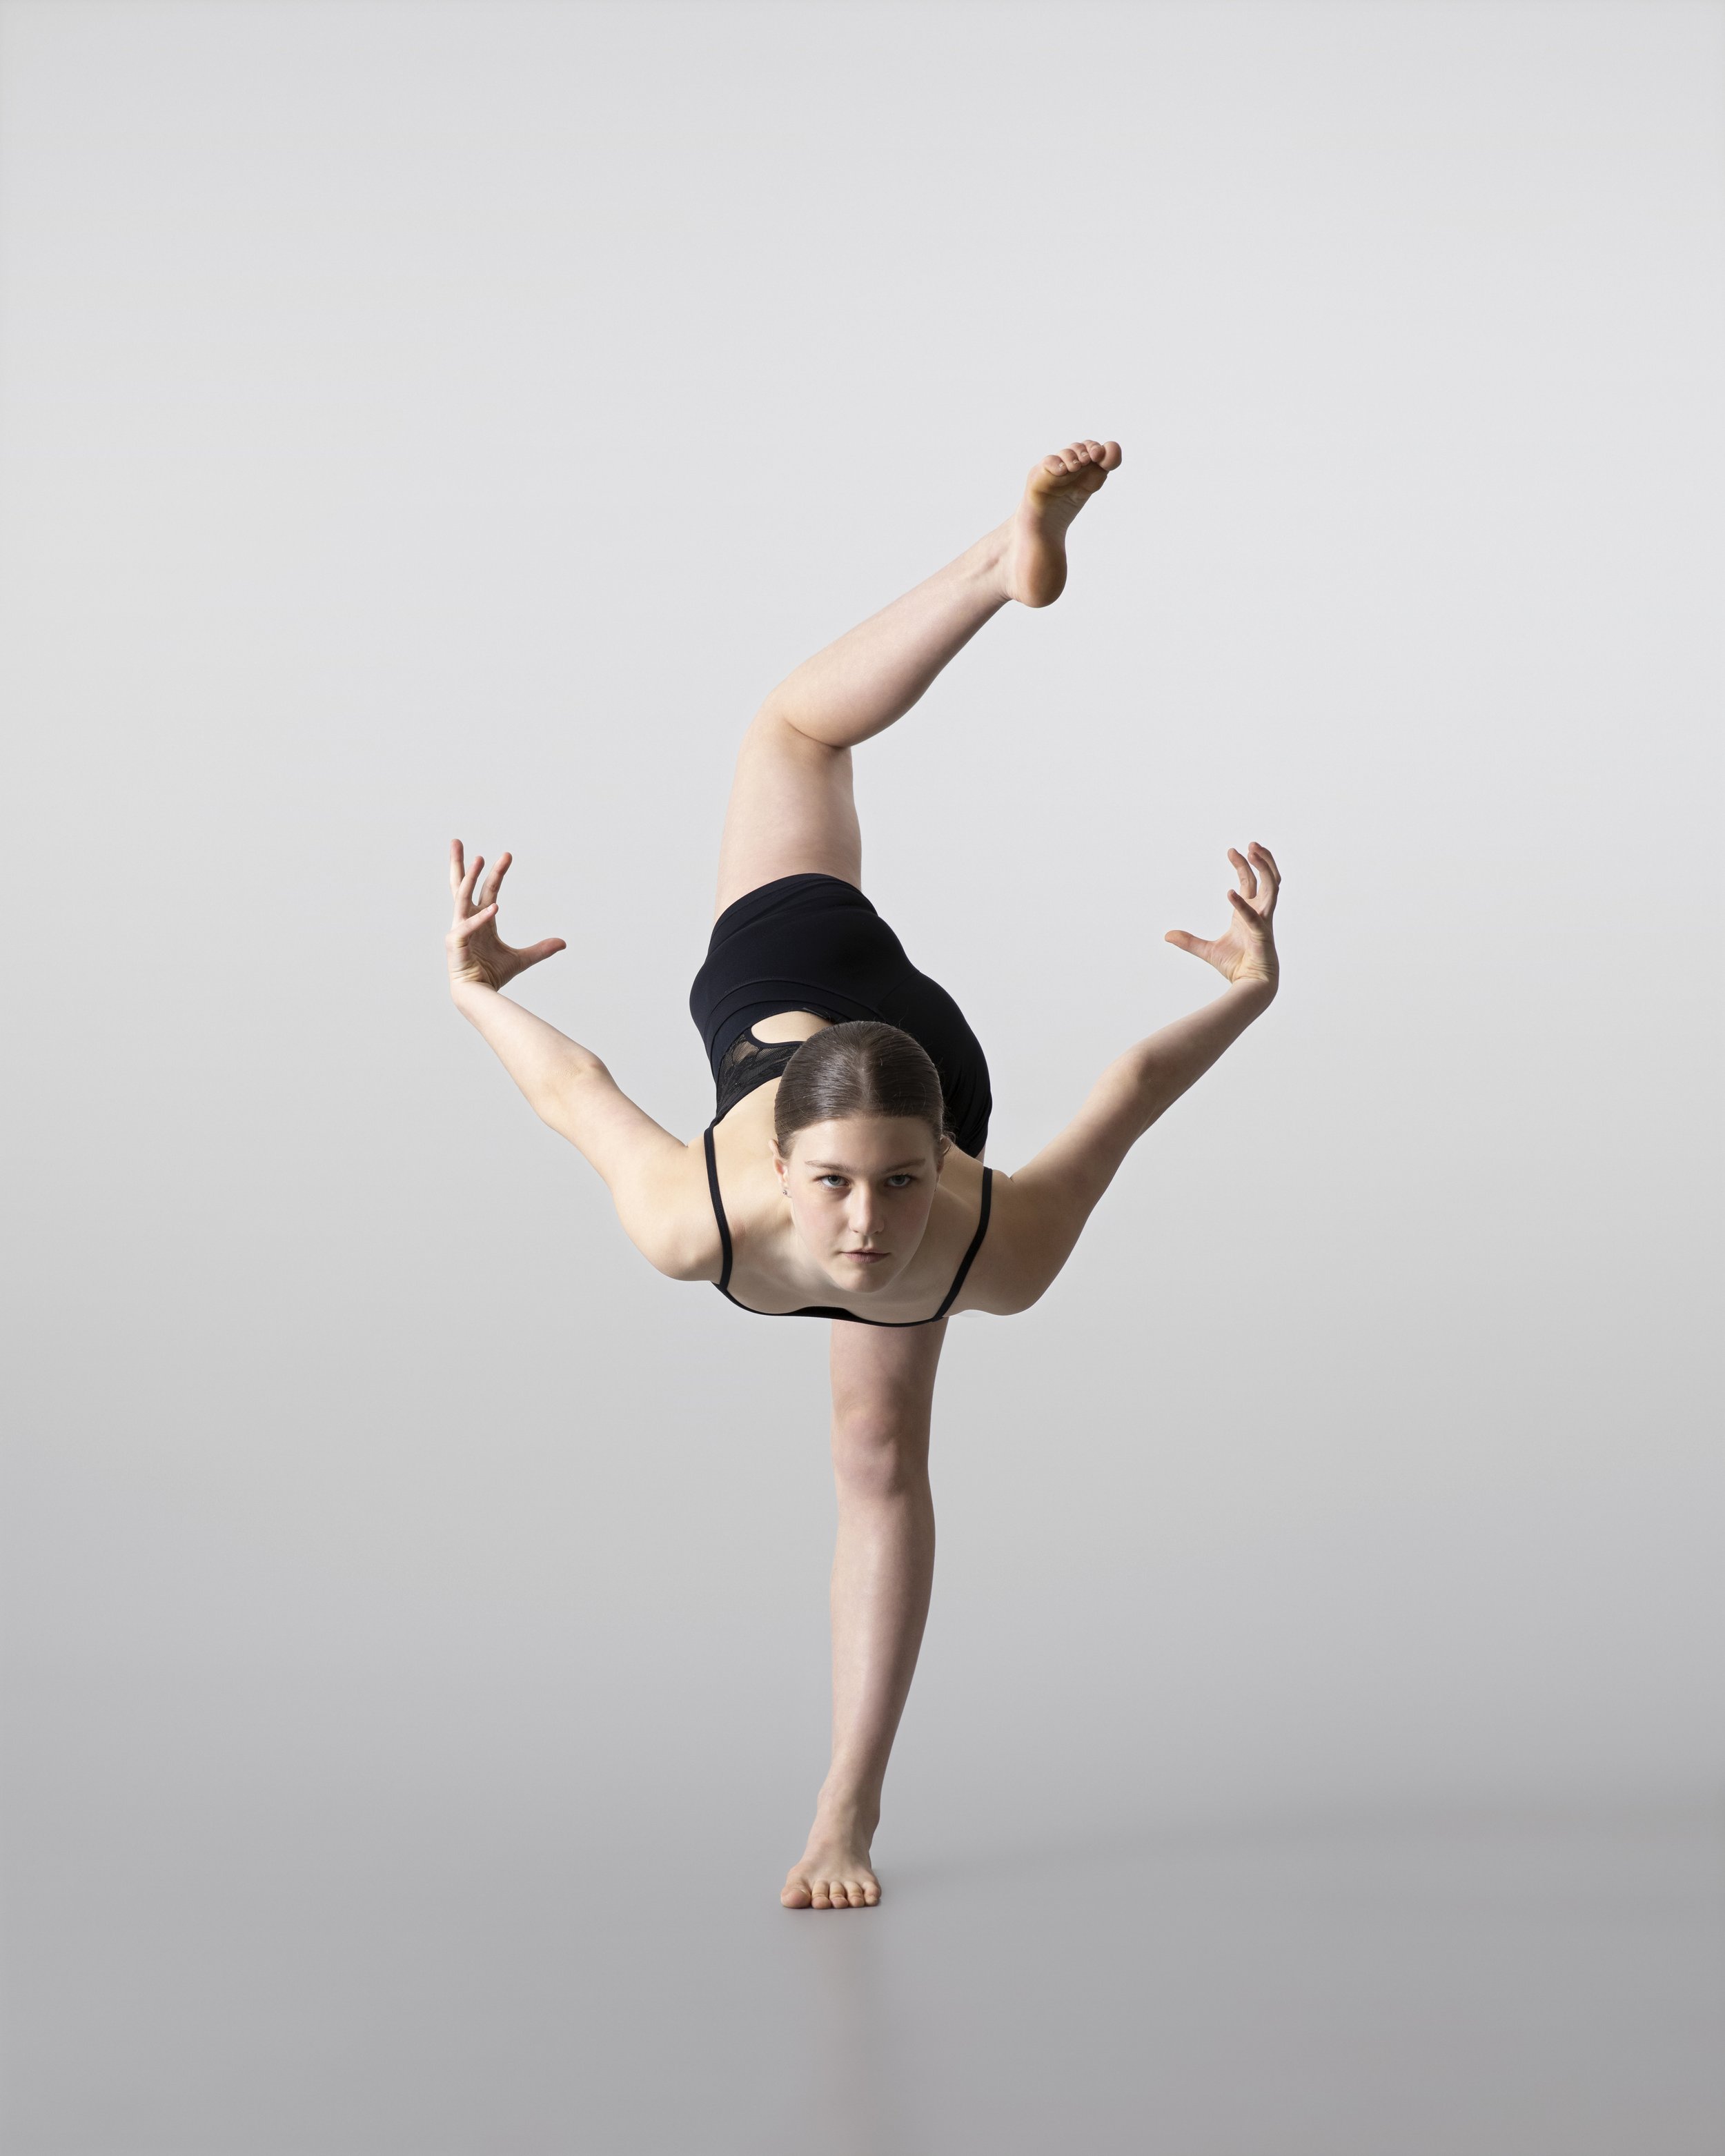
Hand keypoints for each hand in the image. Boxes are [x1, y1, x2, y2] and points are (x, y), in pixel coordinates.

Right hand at [446, 840, 566, 993]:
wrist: (479, 995)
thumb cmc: (492, 975)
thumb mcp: (522, 959)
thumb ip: (541, 950)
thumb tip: (563, 943)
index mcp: (480, 919)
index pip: (488, 890)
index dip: (497, 872)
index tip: (507, 854)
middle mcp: (466, 920)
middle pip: (461, 886)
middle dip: (460, 864)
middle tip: (457, 841)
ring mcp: (458, 929)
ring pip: (461, 898)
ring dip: (468, 878)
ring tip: (477, 859)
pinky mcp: (454, 943)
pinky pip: (467, 927)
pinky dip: (481, 918)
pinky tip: (495, 907)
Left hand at [1165, 843, 1280, 988]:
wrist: (1251, 986)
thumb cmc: (1237, 966)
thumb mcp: (1207, 950)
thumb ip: (1189, 942)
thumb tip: (1166, 935)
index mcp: (1249, 912)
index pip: (1249, 881)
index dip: (1243, 864)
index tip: (1231, 851)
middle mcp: (1260, 912)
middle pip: (1266, 878)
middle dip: (1260, 859)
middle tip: (1250, 844)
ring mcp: (1264, 922)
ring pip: (1272, 887)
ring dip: (1265, 868)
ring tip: (1254, 851)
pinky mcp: (1263, 934)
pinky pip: (1254, 916)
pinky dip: (1241, 905)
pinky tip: (1229, 893)